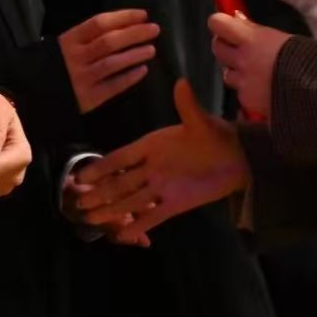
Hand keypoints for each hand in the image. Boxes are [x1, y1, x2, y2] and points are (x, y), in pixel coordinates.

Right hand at [59, 9, 158, 111]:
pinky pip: (113, 86)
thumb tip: (123, 26)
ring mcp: (82, 78)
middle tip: (154, 30)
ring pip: (112, 63)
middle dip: (134, 33)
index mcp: (69, 40)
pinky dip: (129, 78)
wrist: (35, 95)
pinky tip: (142, 70)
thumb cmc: (56, 66)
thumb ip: (86, 38)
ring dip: (134, 54)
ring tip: (151, 49)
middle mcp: (75, 57)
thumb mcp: (64, 46)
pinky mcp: (88, 97)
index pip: (99, 23)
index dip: (123, 17)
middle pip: (109, 41)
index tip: (143, 15)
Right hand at [69, 79, 249, 243]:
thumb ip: (188, 106)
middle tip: (78, 204)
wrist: (239, 159)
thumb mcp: (202, 122)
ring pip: (131, 200)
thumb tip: (181, 82)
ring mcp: (162, 188)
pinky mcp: (175, 204)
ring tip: (91, 219)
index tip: (80, 177)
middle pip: (119, 182)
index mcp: (151, 146)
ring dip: (111, 209)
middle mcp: (151, 168)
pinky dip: (139, 226)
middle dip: (99, 193)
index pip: (120, 157)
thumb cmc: (216, 136)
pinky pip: (153, 216)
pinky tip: (123, 235)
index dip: (100, 167)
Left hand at [209, 13, 289, 122]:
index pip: (218, 24)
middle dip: (225, 46)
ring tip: (256, 72)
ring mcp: (243, 83)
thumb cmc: (313, 62)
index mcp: (253, 40)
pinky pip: (240, 93)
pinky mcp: (248, 102)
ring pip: (227, 73)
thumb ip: (257, 31)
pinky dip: (248, 90)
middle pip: (217, 48)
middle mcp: (243, 61)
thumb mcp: (286, 39)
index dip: (220, 23)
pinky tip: (264, 90)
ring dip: (236, 71)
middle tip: (239, 47)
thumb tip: (238, 19)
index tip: (227, 24)